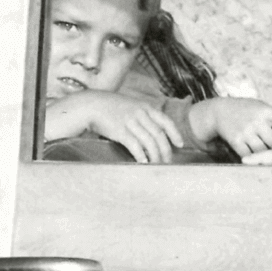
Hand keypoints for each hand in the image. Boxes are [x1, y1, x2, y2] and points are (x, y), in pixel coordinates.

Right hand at [46, 90, 181, 163]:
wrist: (91, 105)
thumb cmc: (110, 107)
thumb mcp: (131, 105)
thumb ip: (143, 115)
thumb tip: (154, 132)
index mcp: (145, 107)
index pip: (166, 121)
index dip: (175, 134)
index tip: (180, 145)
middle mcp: (140, 113)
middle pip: (159, 135)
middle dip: (166, 150)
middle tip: (168, 162)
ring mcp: (130, 122)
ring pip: (149, 142)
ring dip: (155, 156)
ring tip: (157, 165)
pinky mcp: (120, 131)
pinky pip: (135, 145)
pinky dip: (141, 155)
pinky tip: (144, 163)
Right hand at [189, 97, 271, 157]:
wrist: (217, 112)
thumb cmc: (243, 110)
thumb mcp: (259, 107)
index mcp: (265, 110)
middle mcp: (256, 120)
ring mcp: (246, 131)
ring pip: (264, 151)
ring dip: (267, 156)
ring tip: (266, 157)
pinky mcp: (236, 140)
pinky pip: (250, 156)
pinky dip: (254, 160)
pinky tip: (255, 161)